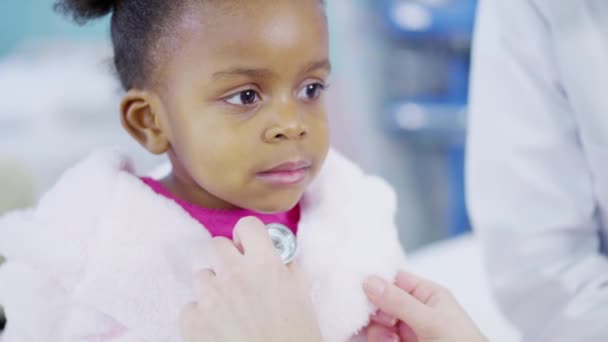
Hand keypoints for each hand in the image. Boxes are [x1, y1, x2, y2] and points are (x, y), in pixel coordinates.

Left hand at [179, 217, 323, 341]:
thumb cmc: (296, 338)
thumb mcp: (301, 295)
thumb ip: (286, 268)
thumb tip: (276, 255)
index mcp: (265, 264)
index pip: (246, 225)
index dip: (248, 237)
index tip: (250, 248)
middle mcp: (234, 274)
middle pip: (215, 245)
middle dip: (225, 260)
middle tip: (237, 280)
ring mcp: (210, 298)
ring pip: (201, 276)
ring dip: (213, 289)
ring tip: (229, 311)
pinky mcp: (193, 321)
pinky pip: (190, 307)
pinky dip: (201, 318)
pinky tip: (218, 330)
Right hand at [363, 272, 486, 341]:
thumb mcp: (432, 322)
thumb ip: (400, 302)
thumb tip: (370, 281)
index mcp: (428, 296)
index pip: (395, 279)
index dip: (377, 282)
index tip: (362, 289)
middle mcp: (415, 313)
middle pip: (380, 303)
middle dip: (376, 313)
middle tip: (385, 322)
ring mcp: (407, 333)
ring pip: (376, 325)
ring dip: (378, 333)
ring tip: (391, 341)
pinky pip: (378, 340)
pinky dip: (377, 341)